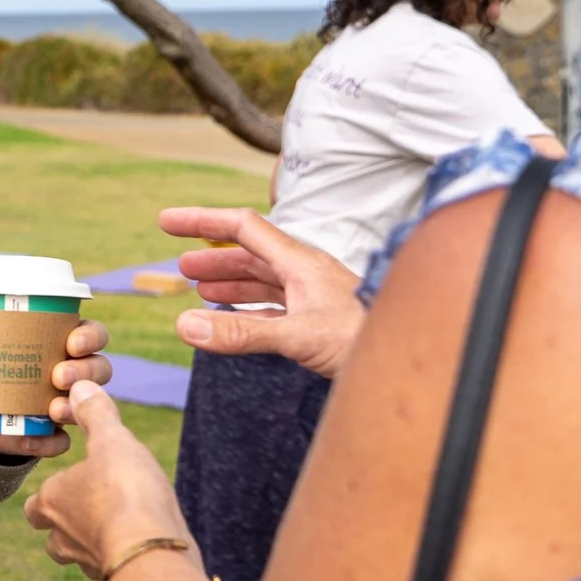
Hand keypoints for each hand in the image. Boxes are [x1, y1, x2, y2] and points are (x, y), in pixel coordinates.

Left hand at [0, 318, 113, 459]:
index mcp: (57, 340)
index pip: (91, 334)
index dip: (91, 335)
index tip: (74, 340)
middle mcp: (69, 372)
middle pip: (98, 368)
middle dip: (86, 371)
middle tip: (59, 374)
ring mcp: (62, 404)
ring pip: (89, 405)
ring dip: (76, 406)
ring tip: (53, 408)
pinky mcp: (49, 434)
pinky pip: (61, 442)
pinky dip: (50, 442)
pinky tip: (31, 439)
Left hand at [26, 383, 191, 578]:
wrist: (152, 552)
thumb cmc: (125, 492)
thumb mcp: (112, 441)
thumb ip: (96, 415)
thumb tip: (81, 386)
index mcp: (51, 503)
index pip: (34, 507)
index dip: (47, 498)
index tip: (66, 486)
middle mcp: (63, 538)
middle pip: (53, 539)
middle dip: (67, 527)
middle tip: (93, 510)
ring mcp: (89, 564)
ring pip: (82, 557)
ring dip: (95, 544)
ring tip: (119, 528)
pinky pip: (114, 570)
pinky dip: (122, 559)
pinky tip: (143, 546)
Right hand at [158, 206, 363, 380]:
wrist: (414, 359)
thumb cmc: (368, 339)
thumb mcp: (299, 336)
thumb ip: (241, 332)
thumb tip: (185, 325)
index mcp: (299, 262)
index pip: (241, 227)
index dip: (201, 221)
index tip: (166, 221)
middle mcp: (305, 273)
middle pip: (249, 253)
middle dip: (210, 256)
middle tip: (177, 263)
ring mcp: (313, 296)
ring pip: (261, 280)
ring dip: (228, 282)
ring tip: (198, 289)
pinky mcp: (319, 321)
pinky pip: (273, 307)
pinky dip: (247, 309)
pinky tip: (236, 318)